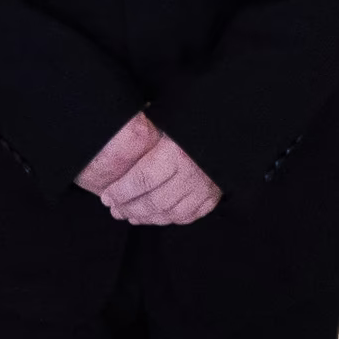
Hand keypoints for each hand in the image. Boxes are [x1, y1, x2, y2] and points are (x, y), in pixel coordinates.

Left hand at [78, 114, 222, 226]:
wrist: (232, 126)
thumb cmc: (193, 120)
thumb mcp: (168, 119)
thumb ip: (146, 135)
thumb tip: (117, 144)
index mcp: (176, 152)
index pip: (141, 180)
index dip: (120, 192)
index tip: (106, 196)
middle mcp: (191, 174)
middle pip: (152, 202)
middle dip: (129, 208)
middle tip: (114, 210)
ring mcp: (204, 189)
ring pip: (168, 214)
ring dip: (146, 218)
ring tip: (129, 215)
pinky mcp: (212, 198)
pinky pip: (187, 216)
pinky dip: (168, 219)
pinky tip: (155, 216)